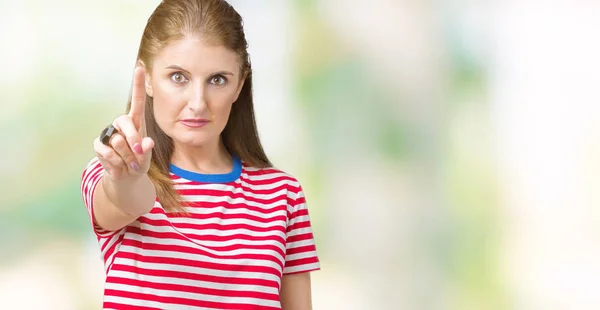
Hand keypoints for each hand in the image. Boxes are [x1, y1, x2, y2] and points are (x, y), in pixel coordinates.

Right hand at [93, 66, 154, 181]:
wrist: (126, 176)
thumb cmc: (139, 161)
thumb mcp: (147, 156)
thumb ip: (147, 149)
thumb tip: (146, 143)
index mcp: (136, 122)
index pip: (137, 101)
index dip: (137, 85)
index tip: (139, 67)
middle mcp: (122, 124)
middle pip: (126, 123)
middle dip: (134, 142)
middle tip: (139, 156)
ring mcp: (109, 133)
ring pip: (118, 142)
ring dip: (127, 157)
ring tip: (129, 162)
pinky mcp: (99, 144)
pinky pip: (108, 152)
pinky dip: (116, 163)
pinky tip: (118, 165)